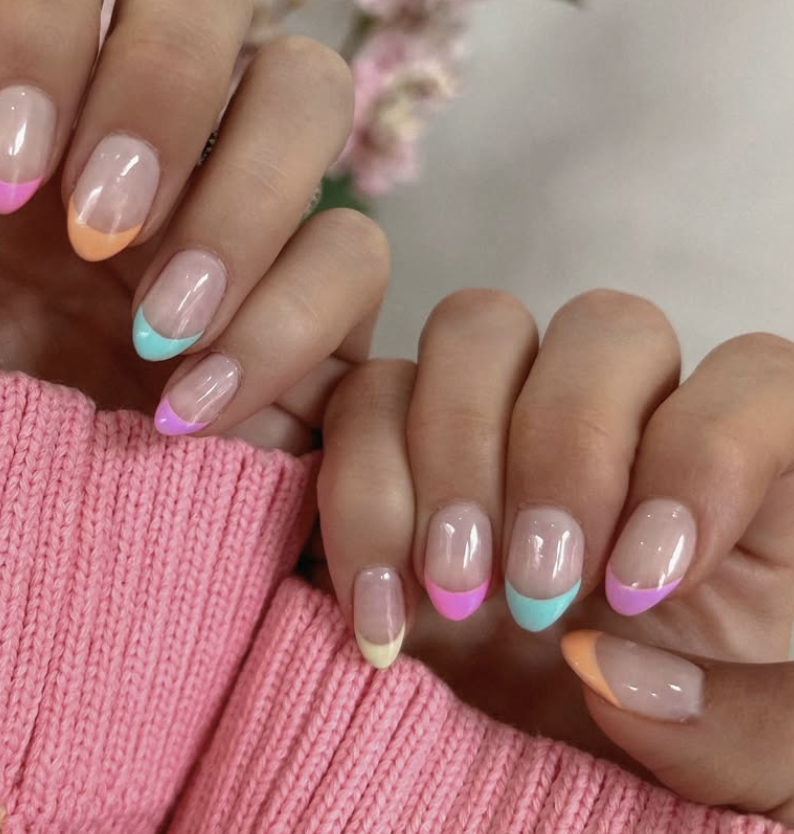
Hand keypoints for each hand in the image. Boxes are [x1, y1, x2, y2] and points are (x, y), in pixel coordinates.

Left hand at [0, 0, 387, 450]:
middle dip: (161, 88)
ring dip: (245, 195)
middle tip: (97, 232)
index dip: (39, 25)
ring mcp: (235, 211)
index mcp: (9, 105)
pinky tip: (191, 408)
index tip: (4, 181)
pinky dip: (288, 320)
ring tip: (153, 327)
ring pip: (306, 85)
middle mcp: (135, 133)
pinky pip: (353, 252)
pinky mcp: (311, 309)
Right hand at [315, 289, 793, 822]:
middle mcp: (622, 426)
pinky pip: (363, 397)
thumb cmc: (664, 765)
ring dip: (456, 453)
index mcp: (743, 484)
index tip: (644, 584)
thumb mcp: (758, 772)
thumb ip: (746, 728)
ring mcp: (498, 422)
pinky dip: (361, 493)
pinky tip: (383, 610)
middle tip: (539, 584)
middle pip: (608, 327)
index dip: (705, 454)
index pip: (756, 381)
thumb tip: (604, 658)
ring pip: (477, 328)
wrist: (521, 787)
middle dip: (566, 449)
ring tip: (456, 591)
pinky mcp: (392, 445)